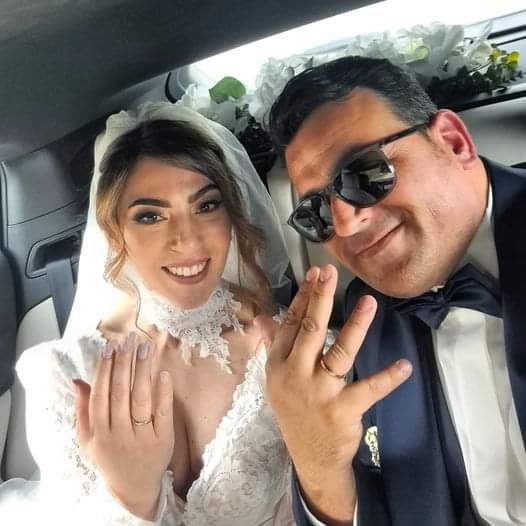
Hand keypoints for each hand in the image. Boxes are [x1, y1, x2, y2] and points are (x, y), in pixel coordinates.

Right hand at [74, 333, 173, 519]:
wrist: (134, 487)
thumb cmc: (110, 457)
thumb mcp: (88, 439)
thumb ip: (82, 410)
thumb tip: (77, 380)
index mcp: (98, 432)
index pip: (100, 394)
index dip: (104, 368)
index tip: (110, 346)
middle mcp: (119, 433)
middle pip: (120, 392)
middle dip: (124, 363)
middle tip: (129, 339)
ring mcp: (141, 437)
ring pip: (140, 398)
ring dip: (142, 370)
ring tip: (145, 346)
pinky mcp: (162, 439)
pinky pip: (162, 412)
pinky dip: (163, 392)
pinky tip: (163, 373)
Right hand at [265, 265, 411, 524]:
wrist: (310, 457)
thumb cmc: (295, 410)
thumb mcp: (276, 378)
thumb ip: (273, 344)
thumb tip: (261, 317)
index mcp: (278, 363)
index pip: (291, 323)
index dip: (303, 297)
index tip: (315, 274)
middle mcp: (294, 374)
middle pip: (309, 330)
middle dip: (320, 299)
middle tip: (330, 272)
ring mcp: (318, 392)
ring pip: (338, 353)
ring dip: (355, 326)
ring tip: (370, 302)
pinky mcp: (342, 409)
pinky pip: (367, 390)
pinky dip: (386, 378)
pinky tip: (403, 366)